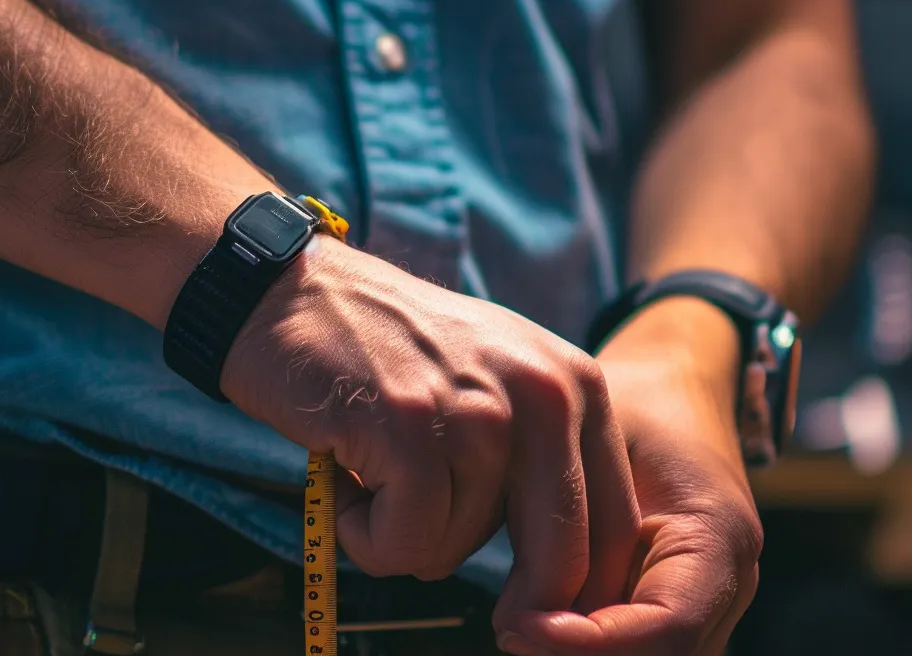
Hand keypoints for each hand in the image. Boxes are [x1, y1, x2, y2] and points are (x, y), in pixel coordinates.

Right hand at [219, 236, 640, 614]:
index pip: (615, 524)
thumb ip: (541, 462)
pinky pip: (402, 545)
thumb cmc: (388, 357)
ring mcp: (478, 411)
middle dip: (521, 605)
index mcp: (578, 387)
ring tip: (375, 476)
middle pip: (561, 558)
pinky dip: (362, 536)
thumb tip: (567, 582)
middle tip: (476, 603)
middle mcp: (543, 394)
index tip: (539, 617)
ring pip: (459, 554)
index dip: (579, 594)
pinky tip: (345, 481)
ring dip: (404, 540)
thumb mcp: (497, 384)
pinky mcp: (410, 431)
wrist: (295, 295)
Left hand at [496, 297, 763, 655]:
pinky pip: (632, 643)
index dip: (591, 642)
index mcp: (719, 536)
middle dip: (577, 652)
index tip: (521, 626)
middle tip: (509, 626)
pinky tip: (539, 614)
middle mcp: (726, 584)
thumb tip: (519, 613)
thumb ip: (567, 521)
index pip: (668, 626)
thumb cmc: (637, 406)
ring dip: (579, 649)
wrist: (674, 391)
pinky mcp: (672, 605)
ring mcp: (707, 603)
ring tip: (520, 619)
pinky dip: (583, 639)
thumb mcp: (597, 443)